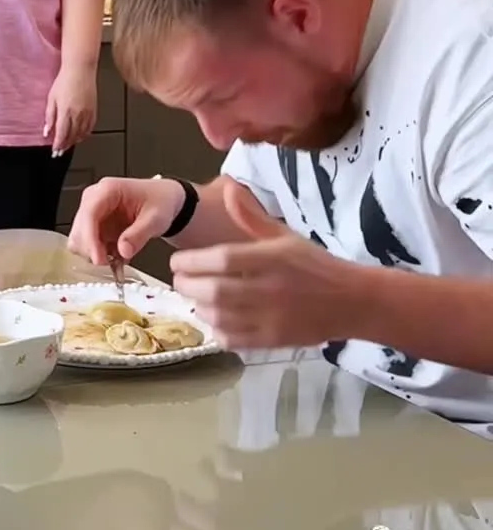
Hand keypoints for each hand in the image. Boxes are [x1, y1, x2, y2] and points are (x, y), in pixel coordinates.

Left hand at [44, 65, 96, 154]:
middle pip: (72, 136)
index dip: (58, 145)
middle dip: (65, 146)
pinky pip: (90, 127)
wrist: (80, 70)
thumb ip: (49, 116)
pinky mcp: (94, 110)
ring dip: (75, 142)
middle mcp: (78, 114)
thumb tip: (47, 131)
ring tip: (69, 145)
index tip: (54, 151)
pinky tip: (80, 136)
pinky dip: (85, 134)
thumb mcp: (51, 98)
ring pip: (82, 134)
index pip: (62, 134)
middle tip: (60, 151)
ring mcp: (87, 113)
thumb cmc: (64, 81)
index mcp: (65, 112)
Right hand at [68, 176, 184, 265]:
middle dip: (92, 250)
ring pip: (80, 241)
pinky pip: (88, 247)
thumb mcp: (156, 218)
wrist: (165, 201)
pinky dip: (100, 255)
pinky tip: (117, 256)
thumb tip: (123, 250)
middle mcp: (95, 200)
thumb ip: (139, 234)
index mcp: (108, 190)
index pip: (89, 213)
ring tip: (117, 258)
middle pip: (79, 229)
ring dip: (95, 254)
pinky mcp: (96, 228)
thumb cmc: (160, 200)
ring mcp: (94, 215)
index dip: (90, 238)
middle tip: (109, 263)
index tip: (98, 258)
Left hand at [170, 178, 364, 349]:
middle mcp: (270, 288)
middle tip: (178, 280)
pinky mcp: (274, 341)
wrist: (352, 301)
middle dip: (188, 286)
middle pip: (216, 291)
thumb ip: (251, 216)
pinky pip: (235, 340)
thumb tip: (228, 189)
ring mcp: (271, 318)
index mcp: (272, 258)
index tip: (177, 261)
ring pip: (221, 317)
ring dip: (200, 307)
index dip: (193, 261)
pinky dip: (217, 331)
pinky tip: (214, 321)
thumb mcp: (285, 235)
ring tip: (195, 297)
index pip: (223, 259)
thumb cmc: (315, 264)